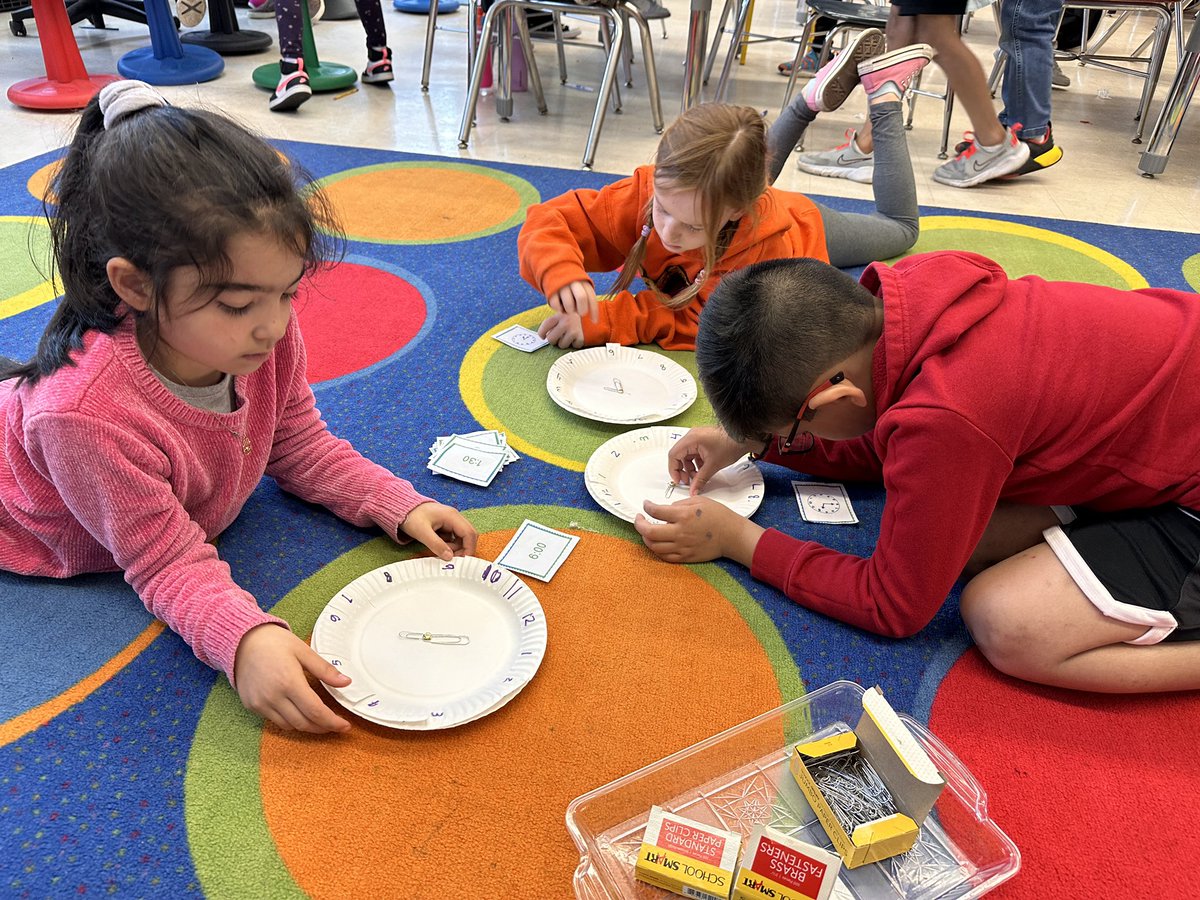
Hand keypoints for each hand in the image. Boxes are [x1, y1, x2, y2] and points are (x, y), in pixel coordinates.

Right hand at [234, 623, 351, 733]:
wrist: (241, 640)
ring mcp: (260, 703)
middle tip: (335, 724)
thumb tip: (346, 682)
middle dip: (322, 727)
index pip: (316, 711)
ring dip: (306, 726)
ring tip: (319, 719)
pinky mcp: (252, 705)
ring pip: (289, 726)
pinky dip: (290, 721)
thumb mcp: (303, 651)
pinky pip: (275, 721)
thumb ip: (325, 670)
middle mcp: (273, 697)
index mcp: (289, 682)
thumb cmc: (274, 642)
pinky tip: (298, 712)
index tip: (345, 725)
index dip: (333, 722)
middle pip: (304, 723)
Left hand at [400, 502, 477, 559]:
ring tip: (440, 551)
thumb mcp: (422, 532)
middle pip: (468, 536)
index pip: (469, 533)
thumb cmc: (411, 516)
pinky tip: (438, 547)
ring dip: (455, 548)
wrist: (402, 508)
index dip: (469, 548)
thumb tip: (449, 557)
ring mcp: (451, 521)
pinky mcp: (446, 526)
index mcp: (452, 516)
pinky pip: (453, 538)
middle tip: (452, 559)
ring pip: (461, 538)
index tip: (463, 561)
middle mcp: (454, 517)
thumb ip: (436, 545)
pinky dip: (449, 545)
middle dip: (463, 549)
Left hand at [537, 312, 584, 348]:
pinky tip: (575, 337)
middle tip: (557, 337)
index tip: (542, 336)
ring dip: (564, 342)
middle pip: (551, 339)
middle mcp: (565, 322)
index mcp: (559, 315)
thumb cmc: (573, 315)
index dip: (541, 333)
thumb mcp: (562, 313)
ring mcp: (573, 330)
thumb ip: (553, 322)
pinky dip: (574, 343)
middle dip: (553, 340)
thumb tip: (544, 336)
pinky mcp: (581, 337)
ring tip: (567, 336)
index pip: (545, 327)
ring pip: (561, 345)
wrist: (589, 312)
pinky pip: (573, 346)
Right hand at [547, 280, 597, 321]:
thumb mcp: (583, 289)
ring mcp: (562, 286)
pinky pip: (556, 305)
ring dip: (570, 311)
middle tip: (579, 312)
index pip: (592, 298)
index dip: (594, 312)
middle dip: (582, 310)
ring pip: (569, 305)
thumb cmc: (573, 287)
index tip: (594, 321)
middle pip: (581, 298)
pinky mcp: (551, 290)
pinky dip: (559, 309)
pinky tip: (561, 306)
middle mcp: (574, 282)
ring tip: (569, 309)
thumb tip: (594, 320)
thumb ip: (588, 300)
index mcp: (584, 282)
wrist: (555, 272)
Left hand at [635, 497, 764, 565]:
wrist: (732, 535)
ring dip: (645, 538)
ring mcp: (682, 546)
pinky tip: (656, 543)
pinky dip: (656, 550)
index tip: (646, 505)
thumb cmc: (718, 516)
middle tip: (639, 519)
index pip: (656, 511)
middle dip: (639, 524)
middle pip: (649, 532)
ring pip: (654, 546)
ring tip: (646, 531)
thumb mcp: (699, 501)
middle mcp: (680, 532)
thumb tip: (665, 509)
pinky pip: (665, 556)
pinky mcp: (686, 556)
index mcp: (684, 515)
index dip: (647, 507)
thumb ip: (679, 504)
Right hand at [668, 426, 757, 495]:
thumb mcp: (713, 466)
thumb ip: (700, 480)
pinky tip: (703, 470)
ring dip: (690, 467)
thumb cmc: (731, 444)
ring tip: (697, 477)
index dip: (674, 470)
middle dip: (682, 470)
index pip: (673, 455)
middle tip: (688, 481)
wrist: (744, 438)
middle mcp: (692, 436)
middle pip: (679, 455)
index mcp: (691, 439)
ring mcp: (697, 438)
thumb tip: (693, 490)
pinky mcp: (703, 441)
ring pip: (687, 455)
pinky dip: (696, 463)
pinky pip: (694, 453)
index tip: (678, 480)